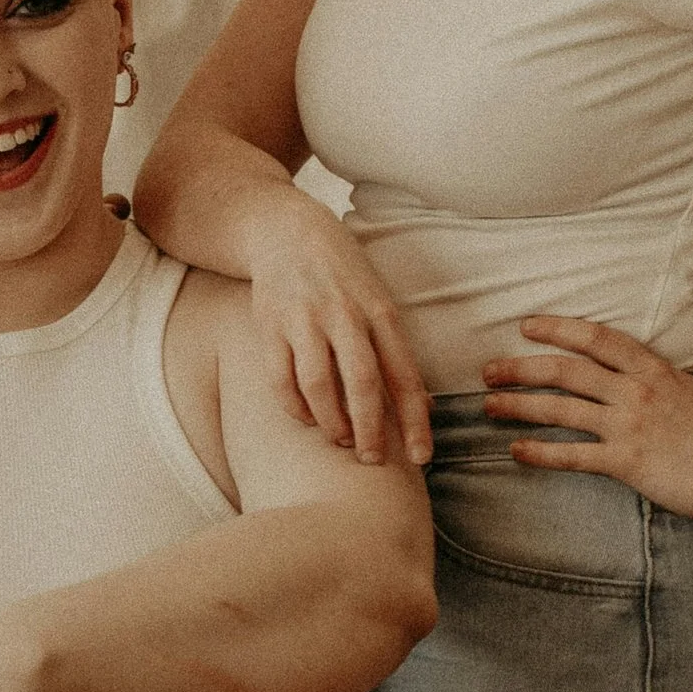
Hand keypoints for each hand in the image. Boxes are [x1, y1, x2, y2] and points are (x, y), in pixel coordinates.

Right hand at [245, 196, 434, 467]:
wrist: (287, 232)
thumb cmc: (342, 276)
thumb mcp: (377, 301)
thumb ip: (393, 349)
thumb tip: (418, 406)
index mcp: (381, 312)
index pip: (404, 375)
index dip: (414, 421)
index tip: (421, 458)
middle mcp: (345, 315)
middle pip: (363, 384)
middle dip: (370, 431)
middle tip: (372, 459)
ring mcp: (305, 320)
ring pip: (320, 386)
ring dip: (331, 423)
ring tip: (339, 440)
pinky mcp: (271, 325)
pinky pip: (282, 380)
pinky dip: (295, 408)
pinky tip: (306, 418)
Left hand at [481, 319, 692, 515]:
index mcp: (653, 369)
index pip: (597, 338)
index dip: (558, 328)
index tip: (527, 325)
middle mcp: (634, 393)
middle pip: (566, 371)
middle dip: (521, 367)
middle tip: (489, 369)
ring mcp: (627, 427)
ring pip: (561, 409)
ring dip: (519, 405)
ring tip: (488, 405)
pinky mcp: (624, 461)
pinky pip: (573, 456)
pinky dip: (540, 453)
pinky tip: (515, 451)